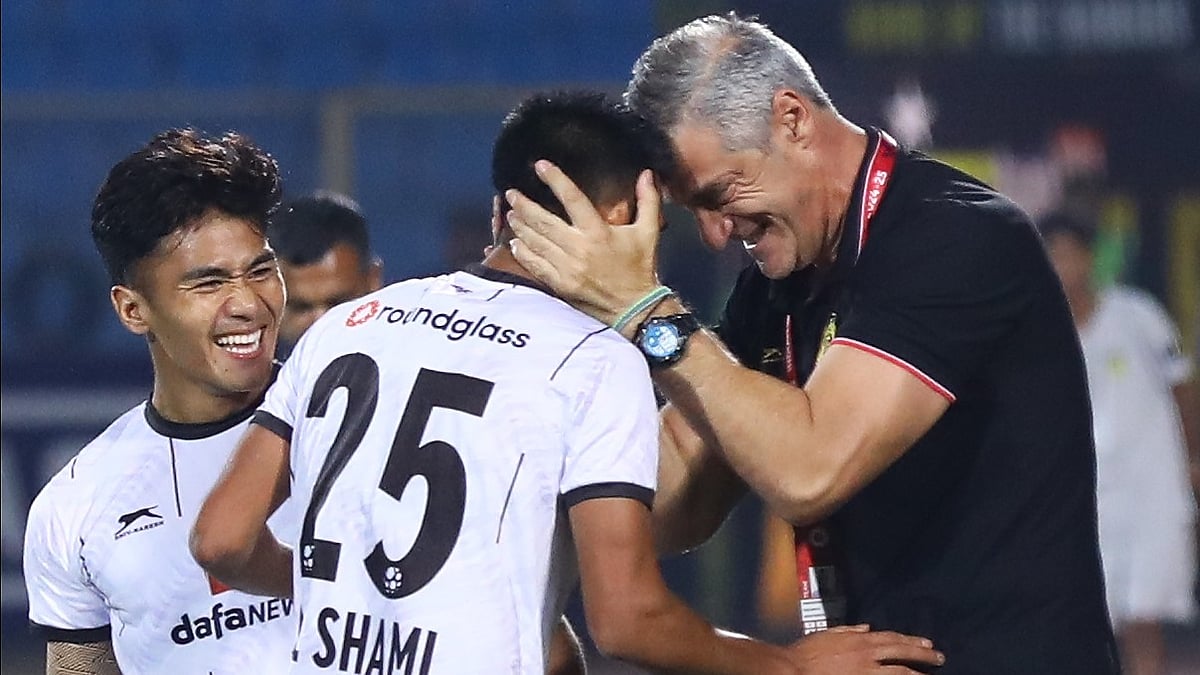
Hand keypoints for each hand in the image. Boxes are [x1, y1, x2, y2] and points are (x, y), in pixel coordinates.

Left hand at [505, 160, 662, 324]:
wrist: (635, 308)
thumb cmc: (640, 268)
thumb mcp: (648, 232)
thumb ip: (648, 201)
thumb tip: (646, 173)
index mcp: (598, 232)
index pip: (573, 199)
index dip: (556, 180)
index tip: (540, 166)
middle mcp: (579, 248)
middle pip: (544, 222)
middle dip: (524, 206)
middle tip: (511, 194)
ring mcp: (567, 268)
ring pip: (536, 243)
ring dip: (520, 227)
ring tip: (510, 214)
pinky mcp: (560, 285)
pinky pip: (535, 266)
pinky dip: (523, 254)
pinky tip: (514, 244)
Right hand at [785, 624, 944, 673]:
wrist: (792, 669)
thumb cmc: (805, 652)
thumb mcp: (827, 634)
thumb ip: (848, 631)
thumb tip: (865, 627)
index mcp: (858, 640)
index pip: (892, 638)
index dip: (910, 641)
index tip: (926, 643)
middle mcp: (866, 655)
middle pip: (901, 653)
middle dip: (922, 655)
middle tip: (940, 658)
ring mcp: (865, 672)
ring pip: (899, 672)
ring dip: (916, 673)